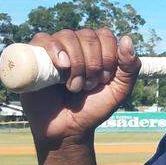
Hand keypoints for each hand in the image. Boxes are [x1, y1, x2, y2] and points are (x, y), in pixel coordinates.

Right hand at [19, 28, 140, 146]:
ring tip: (73, 86)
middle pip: (87, 35)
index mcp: (97, 50)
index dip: (107, 56)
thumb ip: (130, 68)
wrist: (66, 129)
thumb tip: (126, 39)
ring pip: (67, 36)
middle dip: (92, 64)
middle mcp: (76, 45)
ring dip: (76, 63)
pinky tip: (61, 66)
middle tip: (88, 87)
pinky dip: (53, 49)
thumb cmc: (92, 109)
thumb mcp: (119, 91)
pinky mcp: (35, 56)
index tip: (104, 80)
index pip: (105, 35)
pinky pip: (42, 38)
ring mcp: (55, 50)